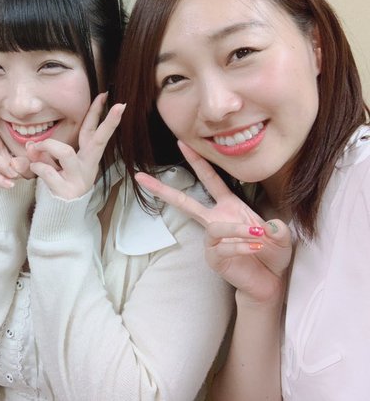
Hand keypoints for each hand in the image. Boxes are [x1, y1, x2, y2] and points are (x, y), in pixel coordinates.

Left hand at [27, 93, 124, 199]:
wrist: (60, 217)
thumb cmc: (58, 186)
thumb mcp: (53, 166)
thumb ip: (45, 153)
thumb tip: (31, 144)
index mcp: (86, 158)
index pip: (95, 133)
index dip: (102, 116)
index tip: (113, 99)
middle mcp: (87, 167)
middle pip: (98, 140)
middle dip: (107, 122)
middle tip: (118, 105)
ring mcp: (78, 179)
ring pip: (65, 152)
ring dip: (46, 146)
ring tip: (33, 148)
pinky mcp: (66, 191)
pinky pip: (47, 171)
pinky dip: (36, 167)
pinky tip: (32, 169)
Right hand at [135, 141, 291, 303]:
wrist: (270, 282)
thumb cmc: (273, 254)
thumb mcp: (283, 238)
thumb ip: (279, 230)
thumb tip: (269, 226)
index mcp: (230, 206)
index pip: (210, 179)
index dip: (197, 161)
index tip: (182, 143)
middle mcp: (216, 220)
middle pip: (184, 202)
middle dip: (162, 189)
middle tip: (141, 177)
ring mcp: (213, 240)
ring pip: (215, 228)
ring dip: (238, 231)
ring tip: (258, 237)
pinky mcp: (214, 257)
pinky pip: (223, 248)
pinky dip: (240, 247)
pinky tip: (253, 250)